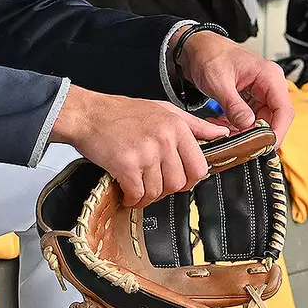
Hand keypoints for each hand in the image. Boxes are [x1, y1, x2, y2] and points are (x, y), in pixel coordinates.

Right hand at [50, 85, 228, 206]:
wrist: (87, 114)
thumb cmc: (121, 112)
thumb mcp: (163, 109)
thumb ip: (194, 124)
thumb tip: (221, 132)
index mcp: (177, 126)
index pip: (199, 167)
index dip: (189, 179)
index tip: (178, 180)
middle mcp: (164, 138)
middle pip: (179, 183)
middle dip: (166, 189)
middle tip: (153, 184)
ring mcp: (146, 152)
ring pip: (158, 191)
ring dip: (147, 195)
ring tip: (137, 185)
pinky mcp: (127, 165)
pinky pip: (138, 194)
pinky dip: (132, 198)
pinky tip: (126, 190)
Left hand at [176, 31, 294, 145]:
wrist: (197, 48)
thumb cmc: (209, 54)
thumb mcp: (219, 82)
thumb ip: (233, 105)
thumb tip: (247, 125)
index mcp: (268, 75)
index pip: (284, 109)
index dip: (278, 131)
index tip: (266, 146)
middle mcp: (269, 84)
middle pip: (274, 118)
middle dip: (257, 134)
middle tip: (239, 143)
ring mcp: (261, 91)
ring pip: (262, 121)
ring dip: (245, 131)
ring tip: (225, 131)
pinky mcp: (251, 97)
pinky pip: (251, 118)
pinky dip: (238, 125)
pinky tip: (223, 125)